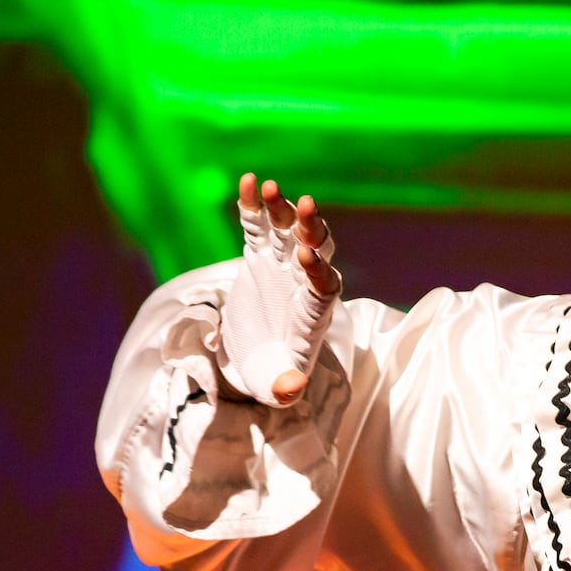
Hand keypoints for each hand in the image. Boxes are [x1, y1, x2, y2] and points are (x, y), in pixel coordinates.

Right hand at [221, 173, 342, 405]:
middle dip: (311, 228)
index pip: (324, 286)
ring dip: (282, 208)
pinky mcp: (260, 255)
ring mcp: (283, 265)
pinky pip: (259, 226)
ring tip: (267, 186)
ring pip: (289, 229)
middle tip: (305, 207)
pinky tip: (247, 181)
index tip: (304, 256)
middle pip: (317, 248)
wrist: (257, 357)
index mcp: (315, 312)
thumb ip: (285, 387)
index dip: (317, 269)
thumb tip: (292, 389)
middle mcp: (305, 282)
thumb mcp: (275, 386)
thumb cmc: (272, 373)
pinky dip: (253, 205)